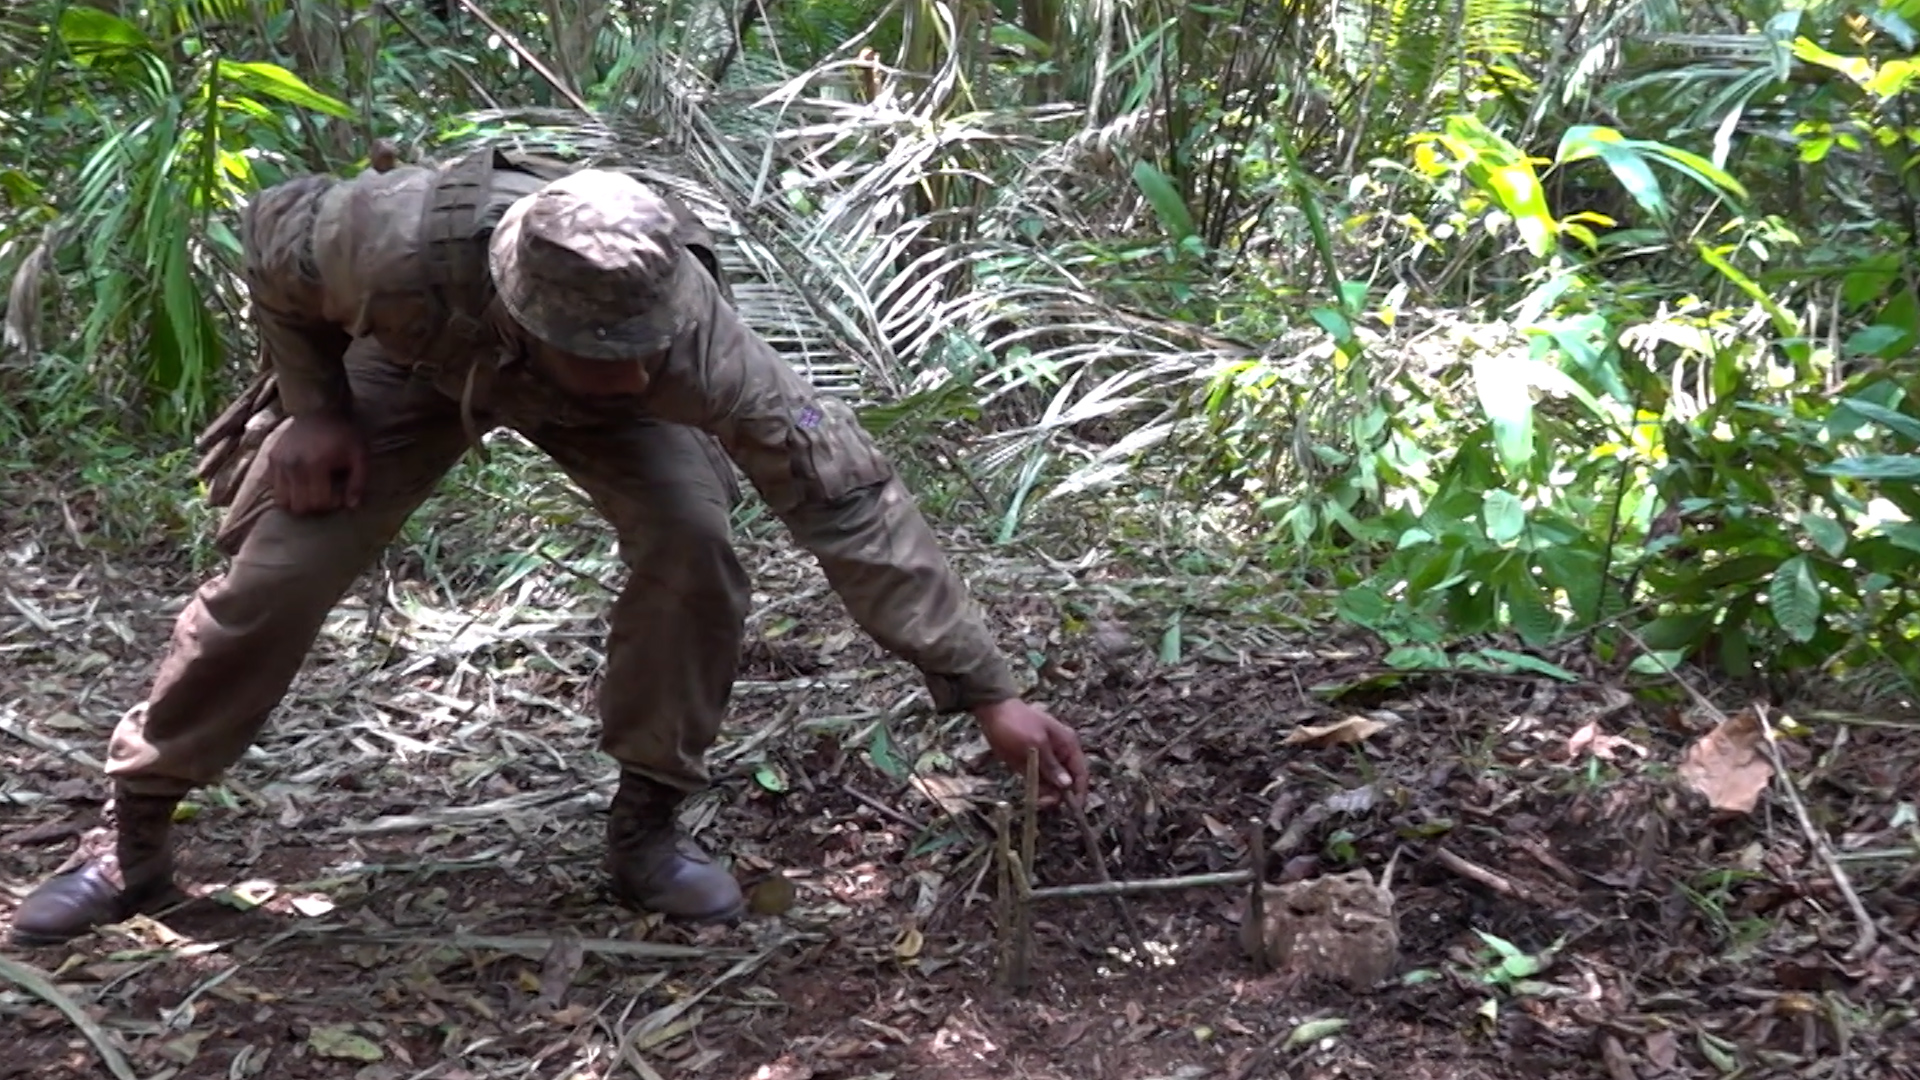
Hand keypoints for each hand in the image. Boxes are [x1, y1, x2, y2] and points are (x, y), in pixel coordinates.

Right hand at [269, 413, 367, 514]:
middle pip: (299, 506)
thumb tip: (351, 506)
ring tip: (310, 491)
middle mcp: (293, 465)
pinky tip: (299, 482)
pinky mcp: (271, 459)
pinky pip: (273, 488)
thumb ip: (358, 482)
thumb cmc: (342, 435)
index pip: (318, 502)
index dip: (332, 504)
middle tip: (325, 494)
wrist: (317, 410)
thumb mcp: (359, 455)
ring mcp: (279, 463)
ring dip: (297, 502)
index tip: (339, 494)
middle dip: (314, 506)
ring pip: (282, 501)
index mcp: (316, 464)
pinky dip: (285, 491)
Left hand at [972, 698, 1089, 807]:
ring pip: (1053, 785)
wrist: (993, 713)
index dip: (1079, 791)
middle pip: (1067, 781)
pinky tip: (1032, 796)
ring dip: (1047, 794)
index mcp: (1067, 745)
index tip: (1075, 809)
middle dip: (1059, 794)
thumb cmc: (1018, 724)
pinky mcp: (1030, 766)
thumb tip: (1067, 784)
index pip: (1080, 772)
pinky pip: (1039, 783)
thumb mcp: (1036, 743)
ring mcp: (1044, 761)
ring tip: (1036, 800)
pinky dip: (1037, 790)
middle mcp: (1059, 755)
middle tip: (1044, 803)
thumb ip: (1051, 765)